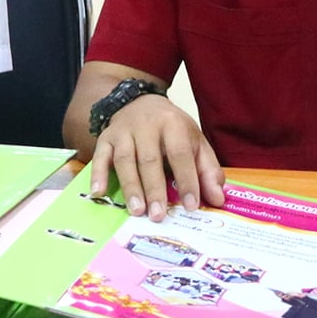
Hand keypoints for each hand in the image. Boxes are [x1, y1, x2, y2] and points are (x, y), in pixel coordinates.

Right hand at [88, 94, 224, 222]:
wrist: (141, 102)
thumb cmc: (172, 129)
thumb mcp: (195, 142)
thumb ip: (208, 170)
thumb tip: (218, 199)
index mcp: (174, 124)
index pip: (181, 154)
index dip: (187, 180)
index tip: (190, 205)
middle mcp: (147, 125)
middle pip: (150, 159)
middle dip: (154, 188)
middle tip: (158, 215)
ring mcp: (123, 131)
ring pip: (125, 160)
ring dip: (130, 187)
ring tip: (136, 211)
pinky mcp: (105, 138)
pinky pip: (99, 156)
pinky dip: (98, 174)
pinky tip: (98, 193)